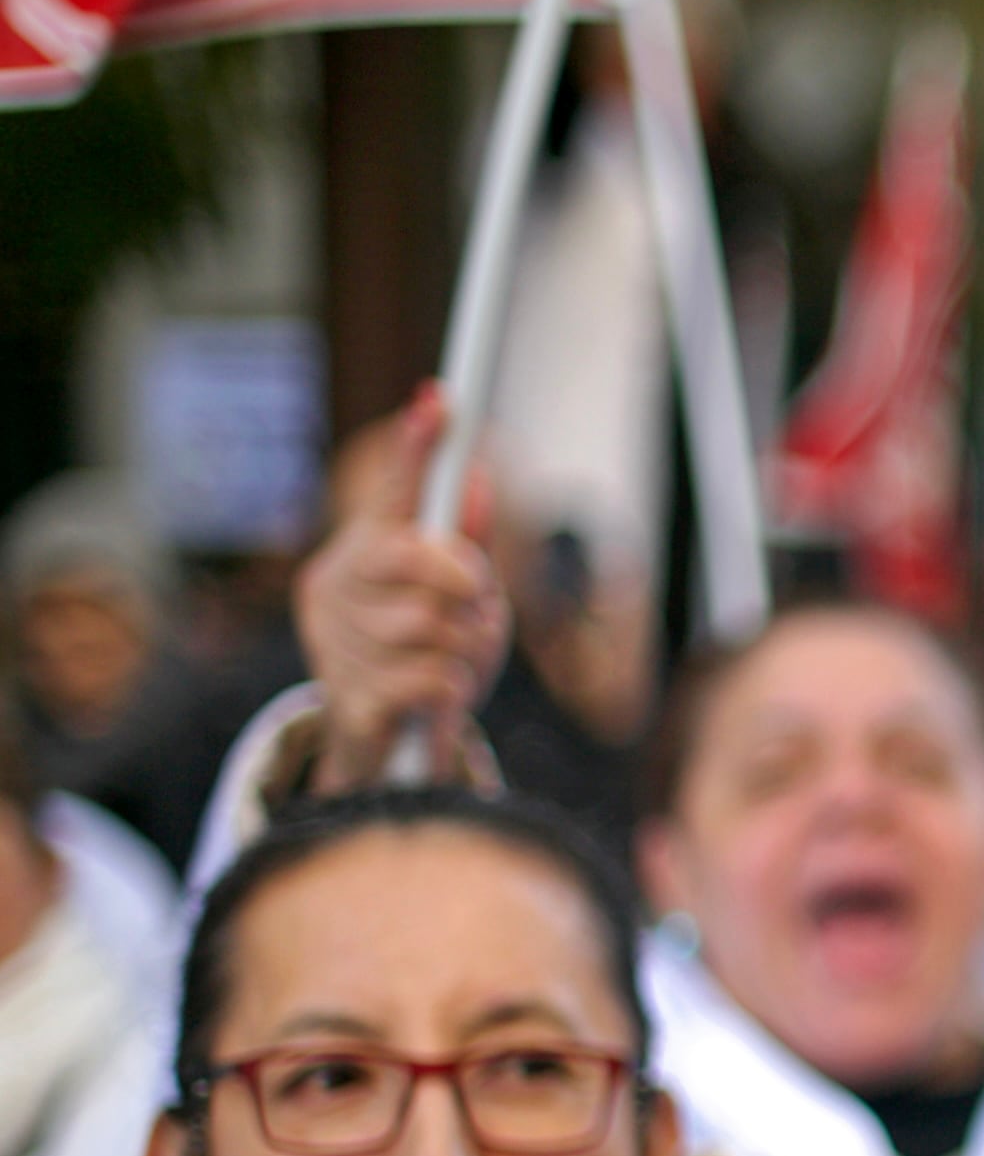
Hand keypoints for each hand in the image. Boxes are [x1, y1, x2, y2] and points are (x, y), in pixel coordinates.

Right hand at [300, 386, 508, 790]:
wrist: (388, 753)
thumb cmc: (426, 661)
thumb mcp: (457, 602)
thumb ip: (465, 548)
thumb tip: (477, 479)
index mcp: (358, 557)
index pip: (390, 496)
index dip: (414, 451)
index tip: (438, 401)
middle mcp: (335, 591)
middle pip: (411, 557)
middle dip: (461, 579)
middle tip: (475, 602)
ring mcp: (336, 644)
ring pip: (432, 623)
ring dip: (467, 646)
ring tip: (454, 661)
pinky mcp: (353, 700)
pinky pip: (434, 676)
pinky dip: (455, 688)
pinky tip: (439, 698)